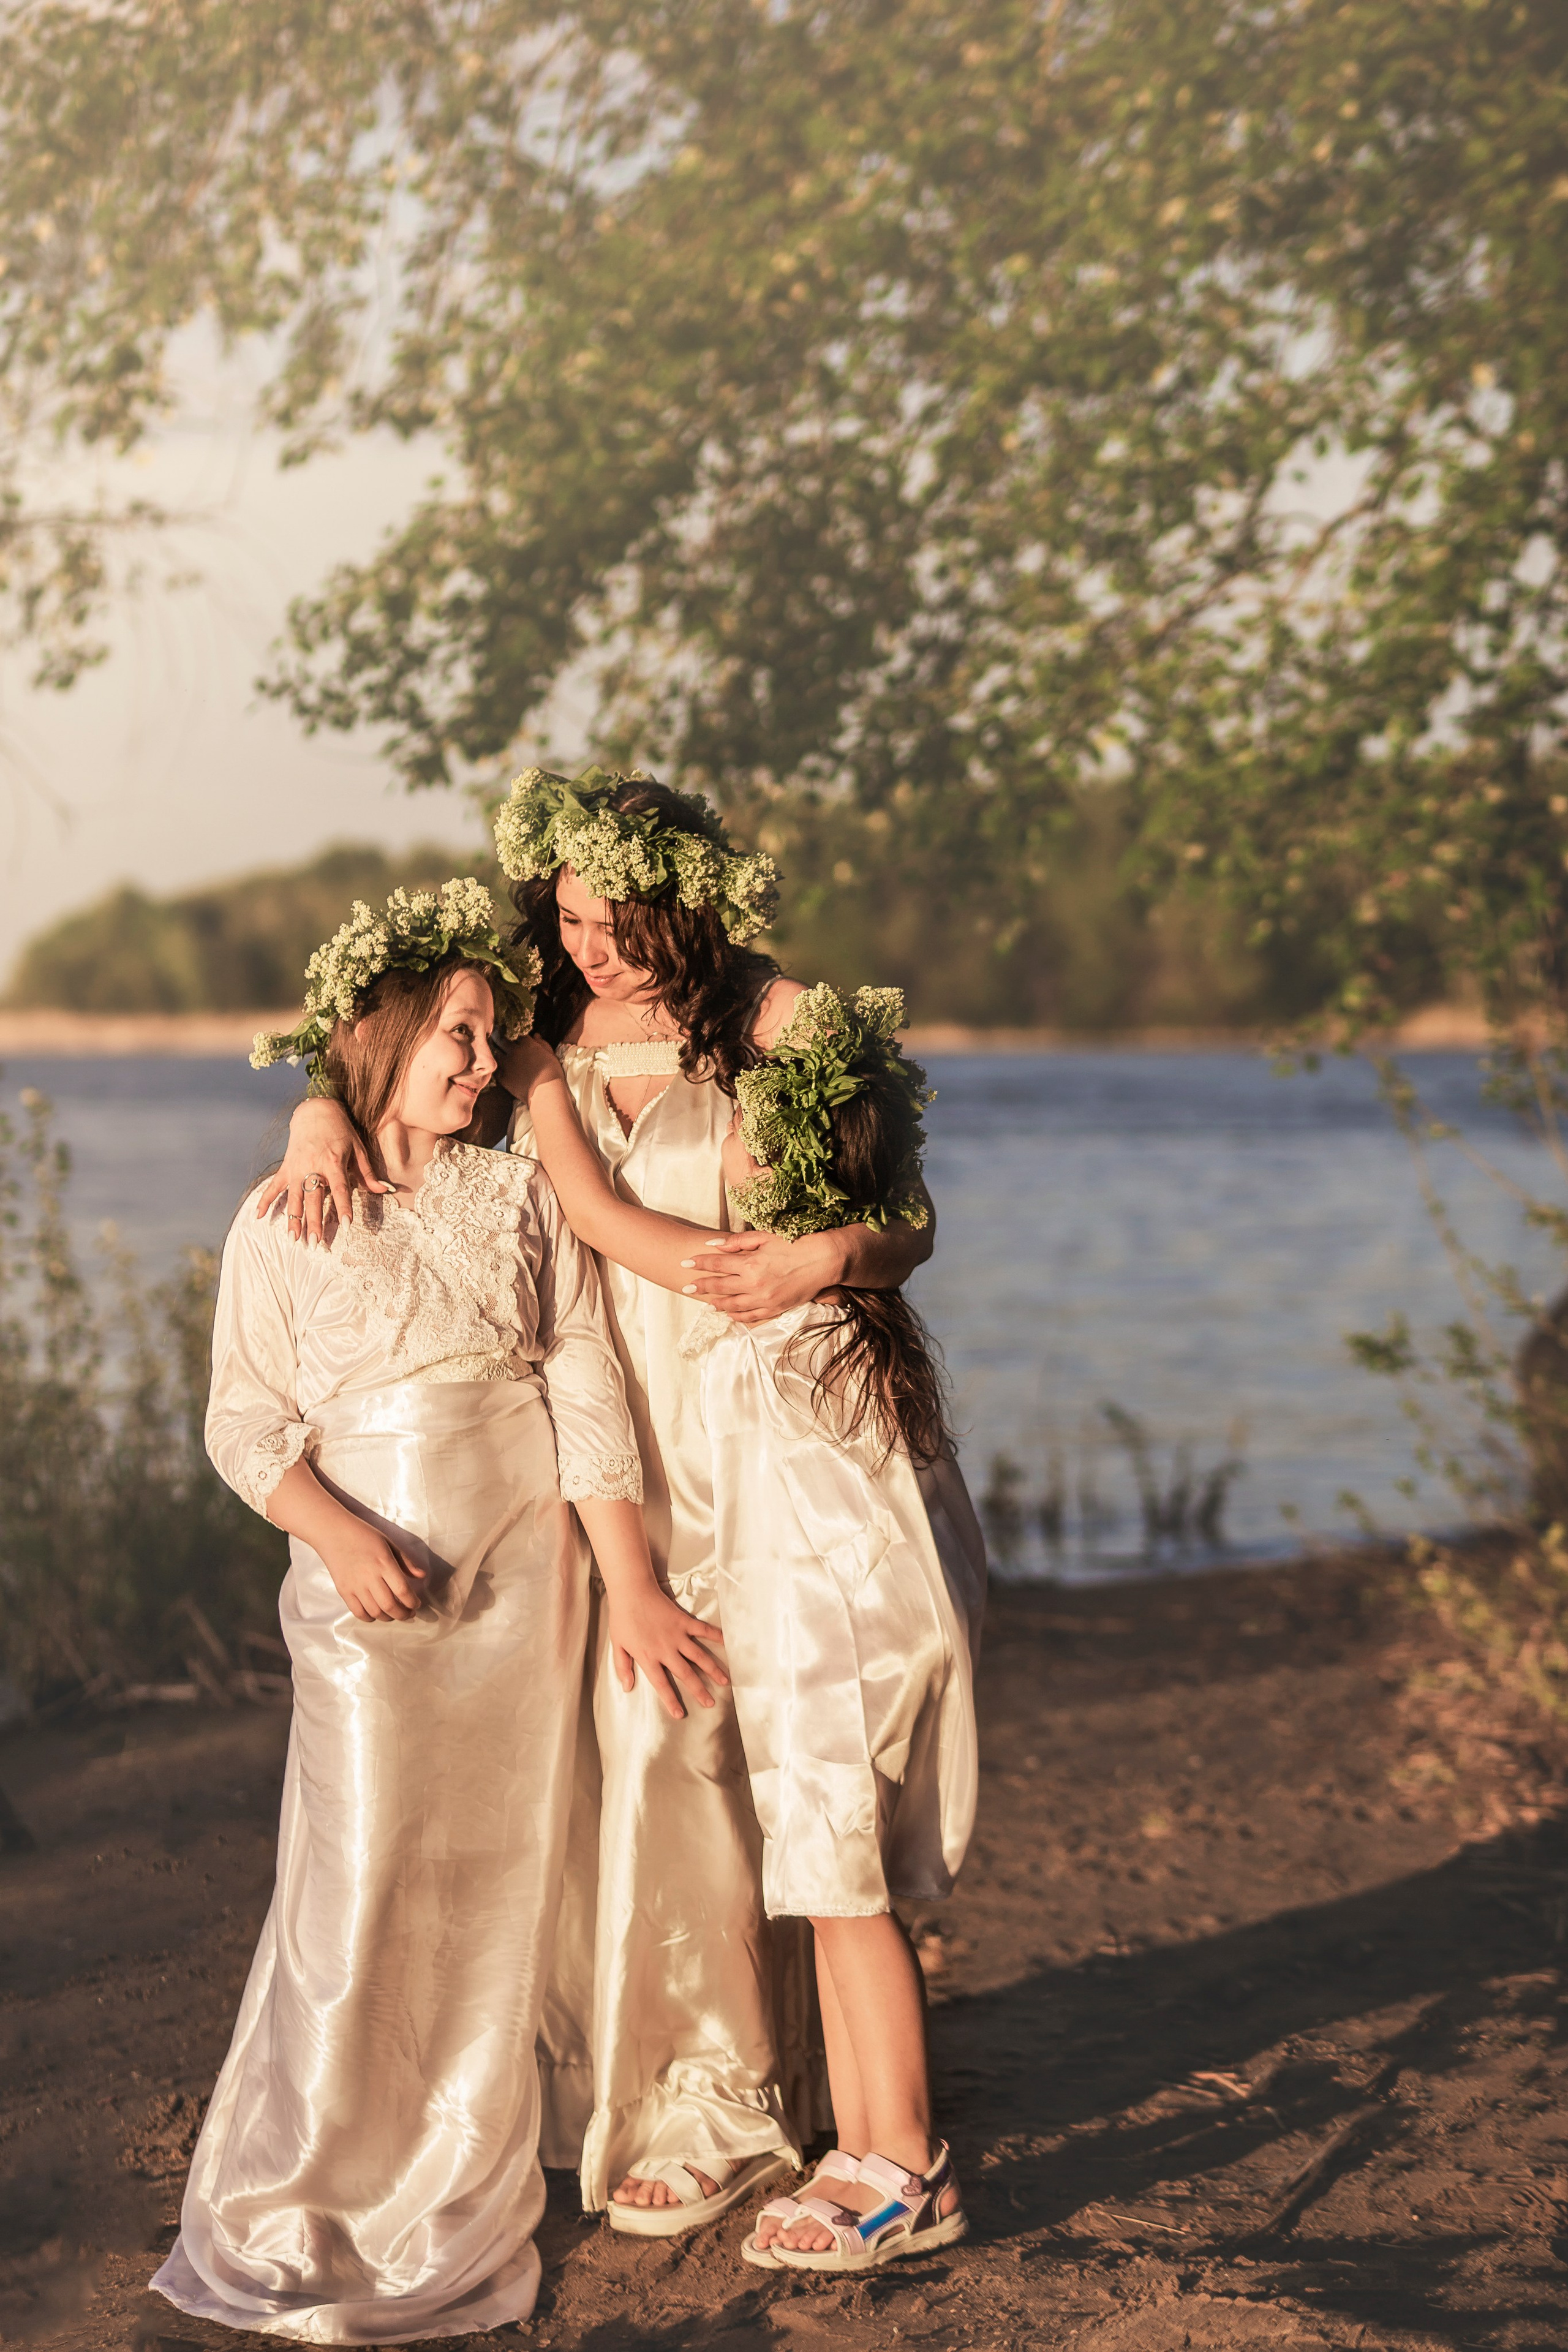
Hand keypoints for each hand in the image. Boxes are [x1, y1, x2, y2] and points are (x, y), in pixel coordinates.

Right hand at [256, 1098, 386, 1242]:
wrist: (315, 1111)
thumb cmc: (340, 1131)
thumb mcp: (358, 1148)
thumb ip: (368, 1173)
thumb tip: (386, 1190)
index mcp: (333, 1162)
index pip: (339, 1189)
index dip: (343, 1207)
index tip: (345, 1226)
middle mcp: (312, 1167)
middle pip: (313, 1199)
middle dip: (314, 1222)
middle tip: (316, 1243)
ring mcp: (296, 1168)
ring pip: (293, 1198)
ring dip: (293, 1219)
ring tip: (294, 1239)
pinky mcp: (285, 1168)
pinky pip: (274, 1187)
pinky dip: (265, 1201)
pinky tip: (259, 1217)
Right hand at [319, 1520, 427, 1622]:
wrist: (334, 1533)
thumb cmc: (364, 1535)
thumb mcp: (389, 1543)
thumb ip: (406, 1561)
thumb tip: (422, 1575)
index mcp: (384, 1563)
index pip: (402, 1590)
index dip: (412, 1602)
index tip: (417, 1604)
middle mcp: (370, 1576)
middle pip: (390, 1606)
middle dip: (403, 1614)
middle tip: (409, 1613)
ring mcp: (355, 1585)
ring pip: (375, 1612)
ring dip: (388, 1618)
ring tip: (395, 1614)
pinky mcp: (343, 1591)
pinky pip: (358, 1612)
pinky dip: (369, 1618)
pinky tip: (376, 1614)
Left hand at [495, 1032, 562, 1102]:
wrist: (546, 1090)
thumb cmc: (552, 1071)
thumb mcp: (550, 1054)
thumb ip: (542, 1043)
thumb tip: (536, 1035)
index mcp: (526, 1043)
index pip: (517, 1035)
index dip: (517, 1038)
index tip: (517, 1041)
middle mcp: (514, 1051)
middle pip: (502, 1040)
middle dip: (501, 1040)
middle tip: (500, 1041)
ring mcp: (507, 1064)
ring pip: (497, 1055)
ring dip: (499, 1055)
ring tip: (501, 1058)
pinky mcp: (503, 1077)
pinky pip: (496, 1071)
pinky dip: (499, 1070)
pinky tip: (502, 1072)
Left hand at [606, 1582, 727, 1720]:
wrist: (632, 1592)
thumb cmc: (623, 1618)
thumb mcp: (617, 1645)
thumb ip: (622, 1668)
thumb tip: (627, 1687)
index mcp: (648, 1658)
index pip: (662, 1684)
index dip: (671, 1700)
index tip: (680, 1714)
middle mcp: (666, 1650)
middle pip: (686, 1674)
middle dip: (699, 1691)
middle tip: (711, 1703)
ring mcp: (678, 1636)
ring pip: (699, 1656)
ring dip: (713, 1669)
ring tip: (725, 1681)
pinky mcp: (684, 1622)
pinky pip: (703, 1631)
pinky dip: (716, 1636)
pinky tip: (727, 1643)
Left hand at [679, 1229, 843, 1324]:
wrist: (823, 1261)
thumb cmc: (795, 1244)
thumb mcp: (766, 1236)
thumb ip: (738, 1241)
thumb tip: (714, 1244)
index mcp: (750, 1263)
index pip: (717, 1263)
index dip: (699, 1263)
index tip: (685, 1263)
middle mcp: (753, 1284)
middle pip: (719, 1286)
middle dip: (701, 1286)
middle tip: (686, 1287)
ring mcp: (763, 1299)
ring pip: (732, 1305)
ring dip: (716, 1303)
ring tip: (706, 1304)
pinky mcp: (774, 1309)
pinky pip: (750, 1317)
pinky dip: (737, 1316)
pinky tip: (729, 1314)